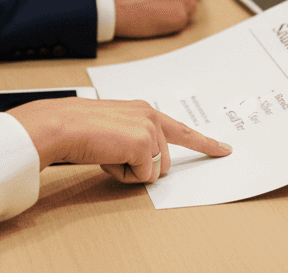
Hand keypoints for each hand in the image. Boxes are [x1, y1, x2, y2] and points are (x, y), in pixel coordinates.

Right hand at [9, 97, 231, 183]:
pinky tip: (107, 157)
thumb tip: (147, 163)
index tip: (224, 149)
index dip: (205, 142)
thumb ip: (134, 138)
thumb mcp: (114, 128)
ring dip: (130, 170)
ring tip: (107, 153)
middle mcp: (151, 116)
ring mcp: (150, 130)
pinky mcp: (144, 145)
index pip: (181, 130)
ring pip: (154, 171)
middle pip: (164, 161)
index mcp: (144, 110)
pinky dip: (123, 175)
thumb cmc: (79, 129)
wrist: (63, 125)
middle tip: (112, 153)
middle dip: (140, 167)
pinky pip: (142, 177)